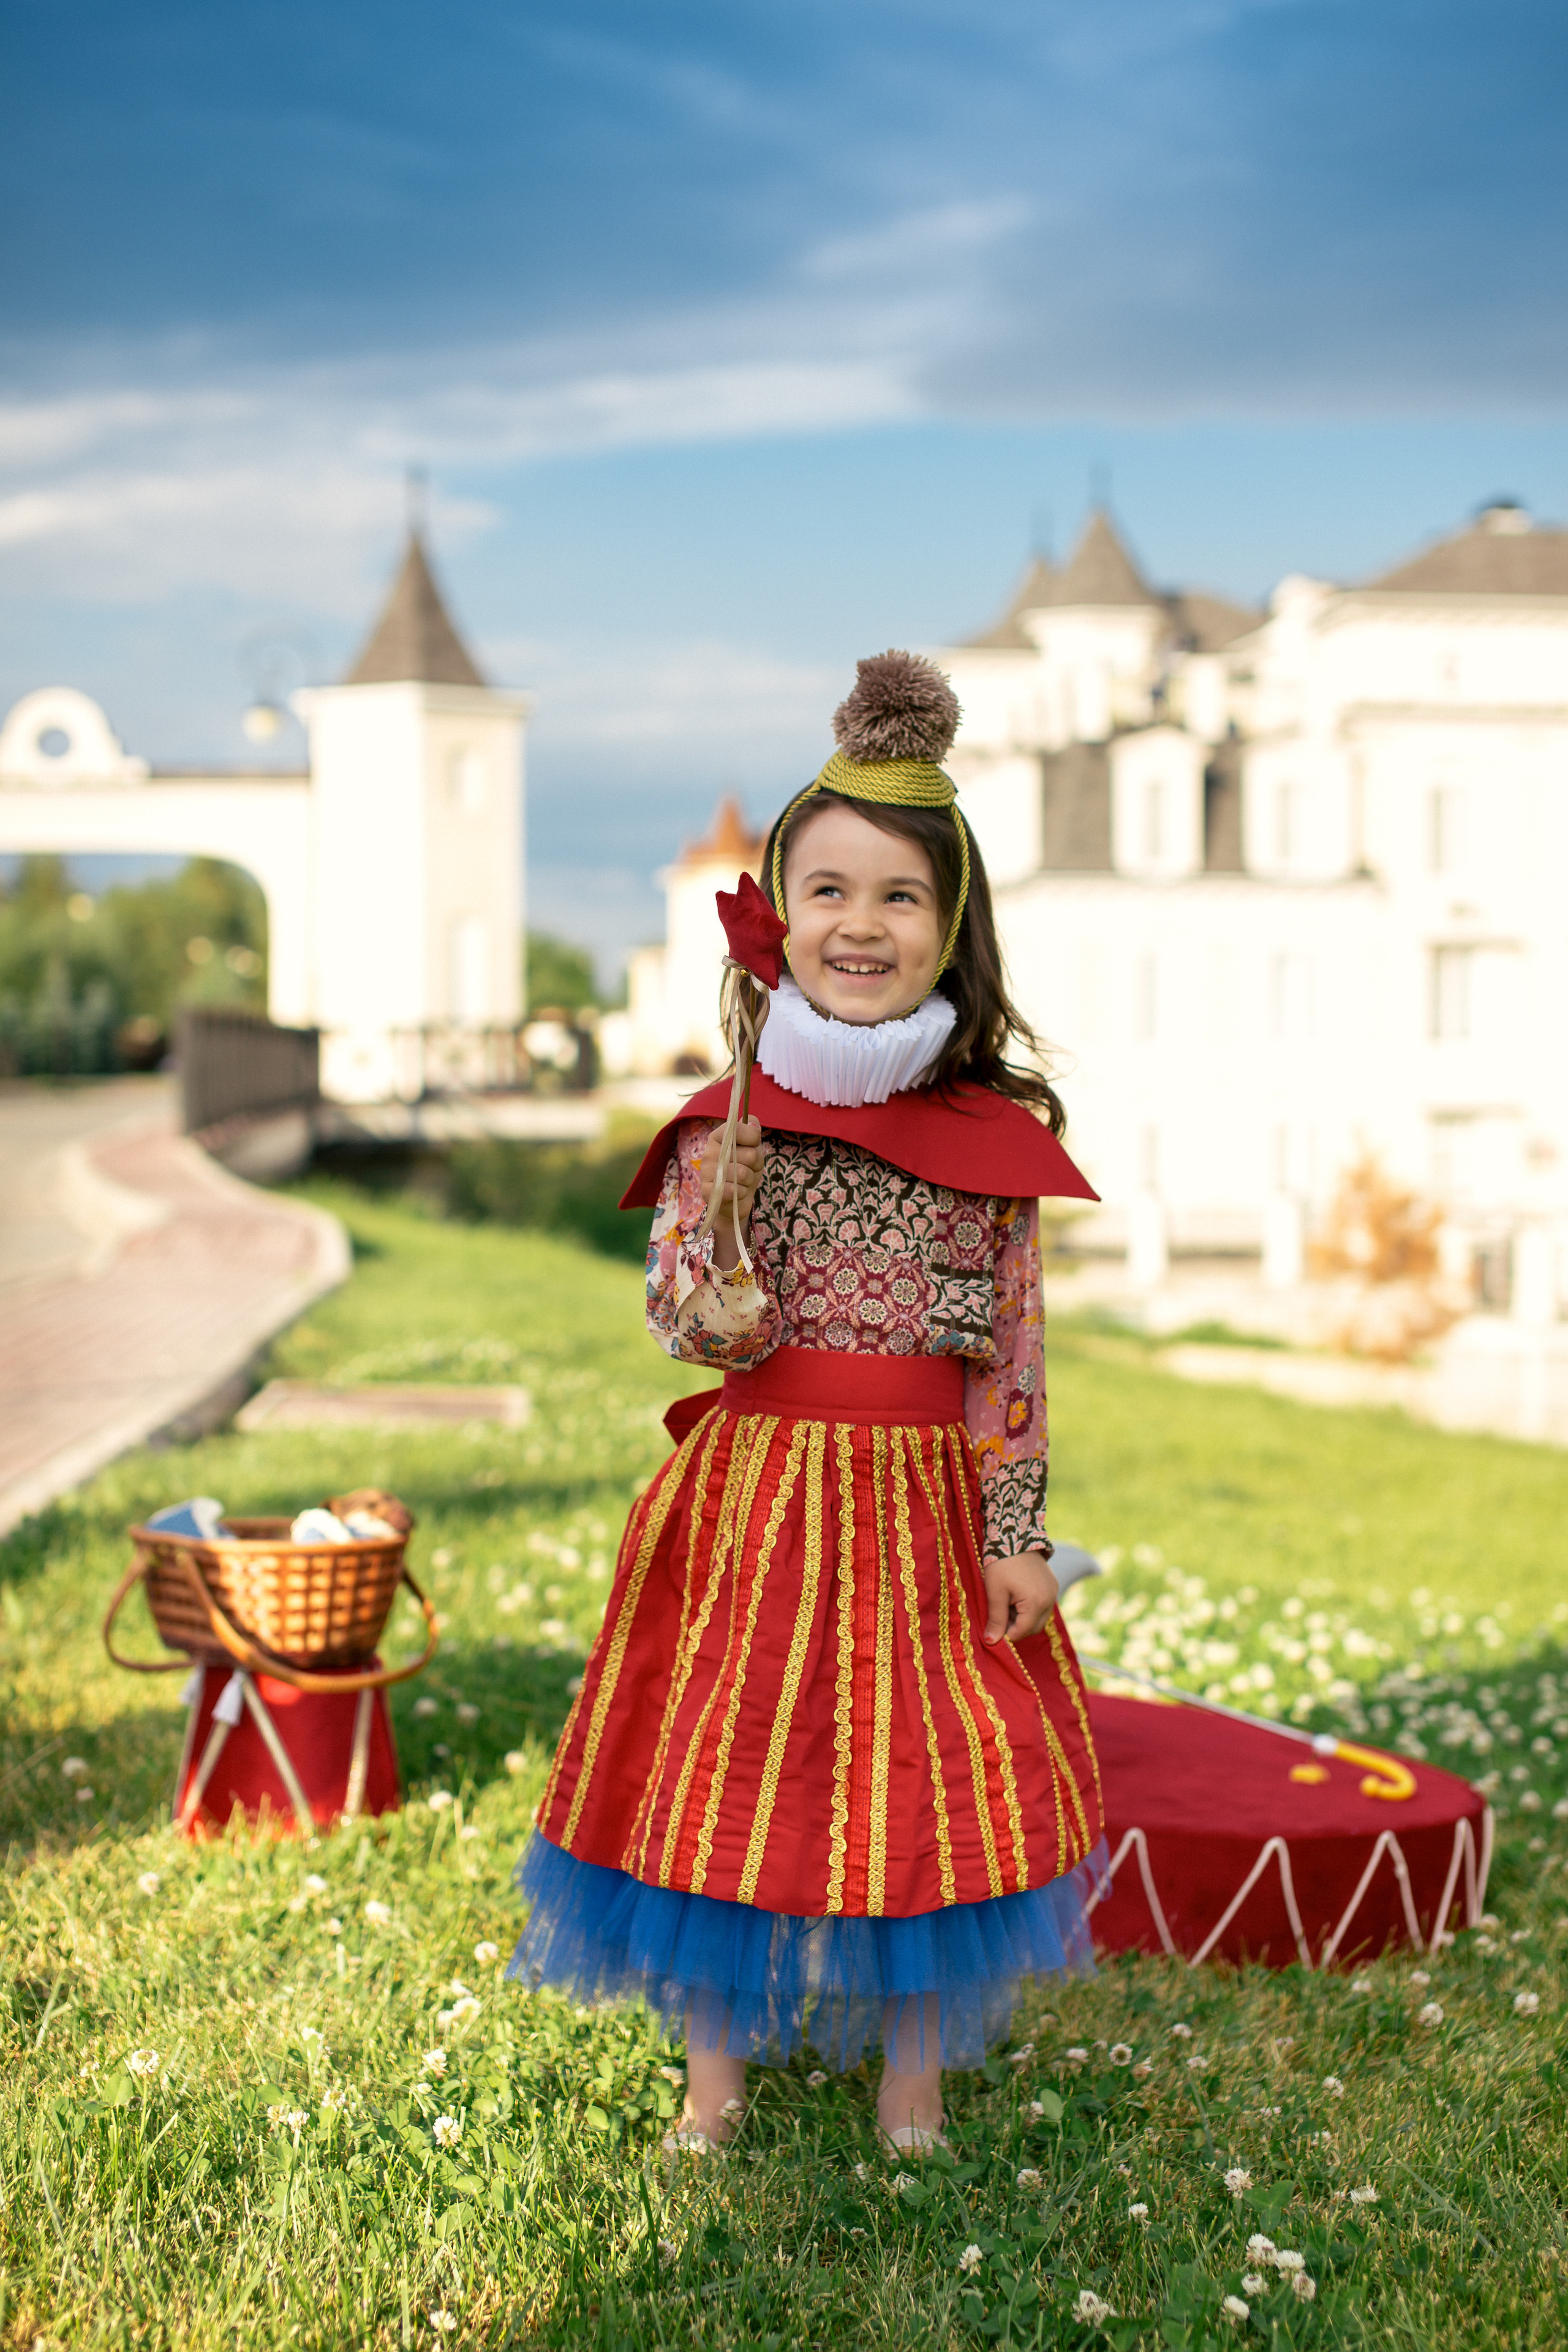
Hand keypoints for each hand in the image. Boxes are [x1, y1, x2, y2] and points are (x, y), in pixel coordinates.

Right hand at [697, 1117, 764, 1266]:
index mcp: (718, 1136)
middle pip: (750, 1154)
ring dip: (749, 1180)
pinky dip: (742, 1193)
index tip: (753, 1145)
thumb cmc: (745, 1170)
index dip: (754, 1139)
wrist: (735, 1200)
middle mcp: (709, 1151)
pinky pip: (735, 1190)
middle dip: (755, 1165)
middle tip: (747, 1168)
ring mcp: (706, 1172)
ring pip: (744, 1174)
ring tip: (741, 1181)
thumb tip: (752, 1122)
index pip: (740, 1128)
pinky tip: (735, 1192)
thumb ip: (753, 1132)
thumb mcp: (753, 1148)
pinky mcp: (707, 1192)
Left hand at [981, 1550, 1058, 1644]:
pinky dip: (1030, 1606)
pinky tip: (1016, 1594)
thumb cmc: (1001, 1564)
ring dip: (1023, 1616)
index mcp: (1036, 1603)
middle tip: (1000, 1610)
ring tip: (1007, 1600)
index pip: (1022, 1632)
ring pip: (1038, 1617)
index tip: (994, 1623)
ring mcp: (1053, 1592)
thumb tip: (991, 1642)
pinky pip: (1042, 1605)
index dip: (1006, 1632)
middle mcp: (1049, 1600)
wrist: (1015, 1535)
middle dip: (1016, 1625)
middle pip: (1033, 1627)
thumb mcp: (995, 1592)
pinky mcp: (1052, 1585)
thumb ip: (996, 1619)